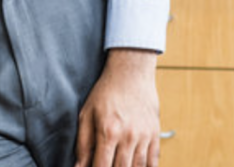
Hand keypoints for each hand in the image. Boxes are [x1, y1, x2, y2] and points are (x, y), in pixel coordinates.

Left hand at [74, 48, 159, 166]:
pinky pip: (153, 163)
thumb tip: (79, 166)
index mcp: (108, 131)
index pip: (102, 166)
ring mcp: (144, 137)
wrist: (131, 74)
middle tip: (106, 164)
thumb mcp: (87, 113)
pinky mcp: (155, 136)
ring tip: (118, 164)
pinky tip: (136, 166)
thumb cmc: (106, 92)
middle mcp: (128, 137)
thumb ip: (83, 142)